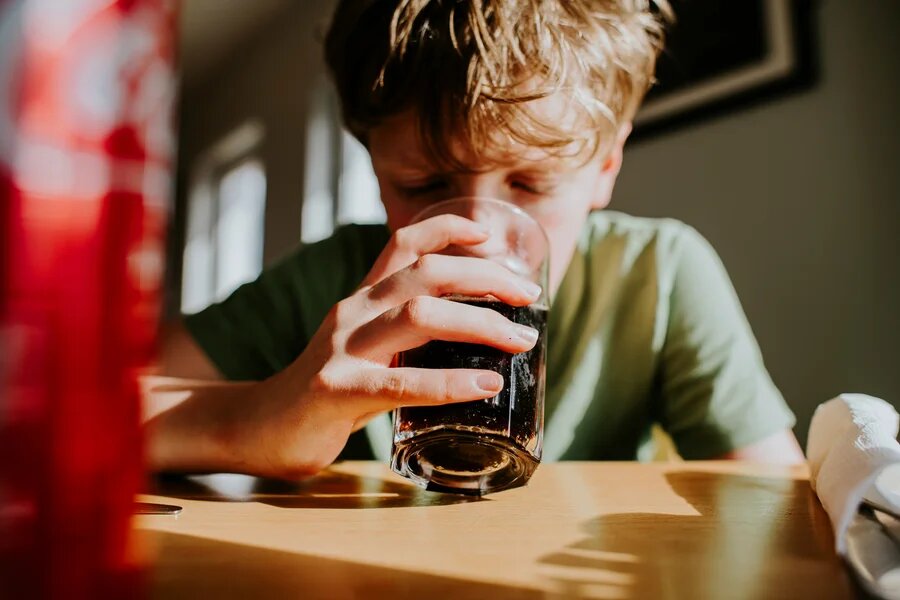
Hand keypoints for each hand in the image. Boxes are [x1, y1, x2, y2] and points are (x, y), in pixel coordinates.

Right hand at [224, 215, 541, 477]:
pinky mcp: (336, 391)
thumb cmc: (325, 394)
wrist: (258, 429)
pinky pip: (400, 382)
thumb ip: (402, 339)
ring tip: (520, 341)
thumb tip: (468, 341)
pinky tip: (484, 384)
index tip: (488, 235)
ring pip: (419, 314)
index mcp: (361, 301)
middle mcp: (352, 313)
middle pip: (425, 273)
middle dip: (485, 277)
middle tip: (529, 297)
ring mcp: (342, 349)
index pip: (403, 244)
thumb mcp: (362, 350)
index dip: (447, 228)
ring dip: (478, 321)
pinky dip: (449, 382)